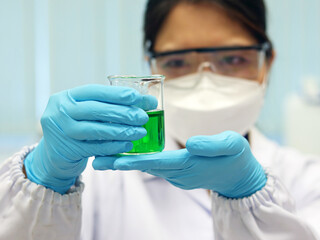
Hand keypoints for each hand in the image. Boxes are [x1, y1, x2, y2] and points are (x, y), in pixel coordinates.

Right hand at [24, 84, 155, 193]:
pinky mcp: (68, 150)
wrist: (54, 153)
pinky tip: (128, 145)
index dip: (116, 93)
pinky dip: (114, 146)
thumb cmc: (76, 126)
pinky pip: (96, 148)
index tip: (136, 96)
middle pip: (96, 110)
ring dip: (122, 131)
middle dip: (123, 113)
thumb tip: (143, 100)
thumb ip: (103, 104)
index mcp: (66, 97)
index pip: (94, 91)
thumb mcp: (82, 110)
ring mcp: (62, 132)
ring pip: (97, 130)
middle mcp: (60, 112)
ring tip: (140, 132)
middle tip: (143, 117)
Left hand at [94, 131, 266, 197]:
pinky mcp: (177, 173)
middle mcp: (179, 173)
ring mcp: (177, 176)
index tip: (116, 161)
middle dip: (122, 163)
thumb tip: (191, 143)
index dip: (137, 161)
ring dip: (127, 162)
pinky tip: (126, 154)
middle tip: (98, 160)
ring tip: (104, 156)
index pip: (160, 163)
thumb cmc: (236, 157)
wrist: (238, 176)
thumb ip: (212, 145)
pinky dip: (139, 161)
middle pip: (147, 167)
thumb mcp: (232, 145)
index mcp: (191, 164)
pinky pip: (154, 167)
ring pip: (148, 168)